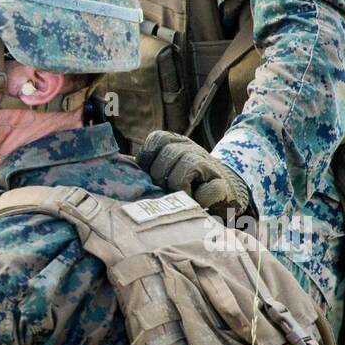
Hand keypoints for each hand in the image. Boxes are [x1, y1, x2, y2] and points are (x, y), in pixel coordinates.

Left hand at [135, 130, 252, 215]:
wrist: (224, 192)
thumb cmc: (185, 185)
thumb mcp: (165, 171)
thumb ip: (147, 169)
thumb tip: (120, 174)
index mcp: (175, 143)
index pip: (156, 140)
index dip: (148, 160)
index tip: (149, 178)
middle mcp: (192, 149)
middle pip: (170, 153)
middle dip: (161, 177)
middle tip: (164, 191)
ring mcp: (209, 165)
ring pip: (188, 165)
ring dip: (179, 187)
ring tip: (179, 198)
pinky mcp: (222, 185)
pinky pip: (207, 190)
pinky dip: (199, 200)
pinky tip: (197, 204)